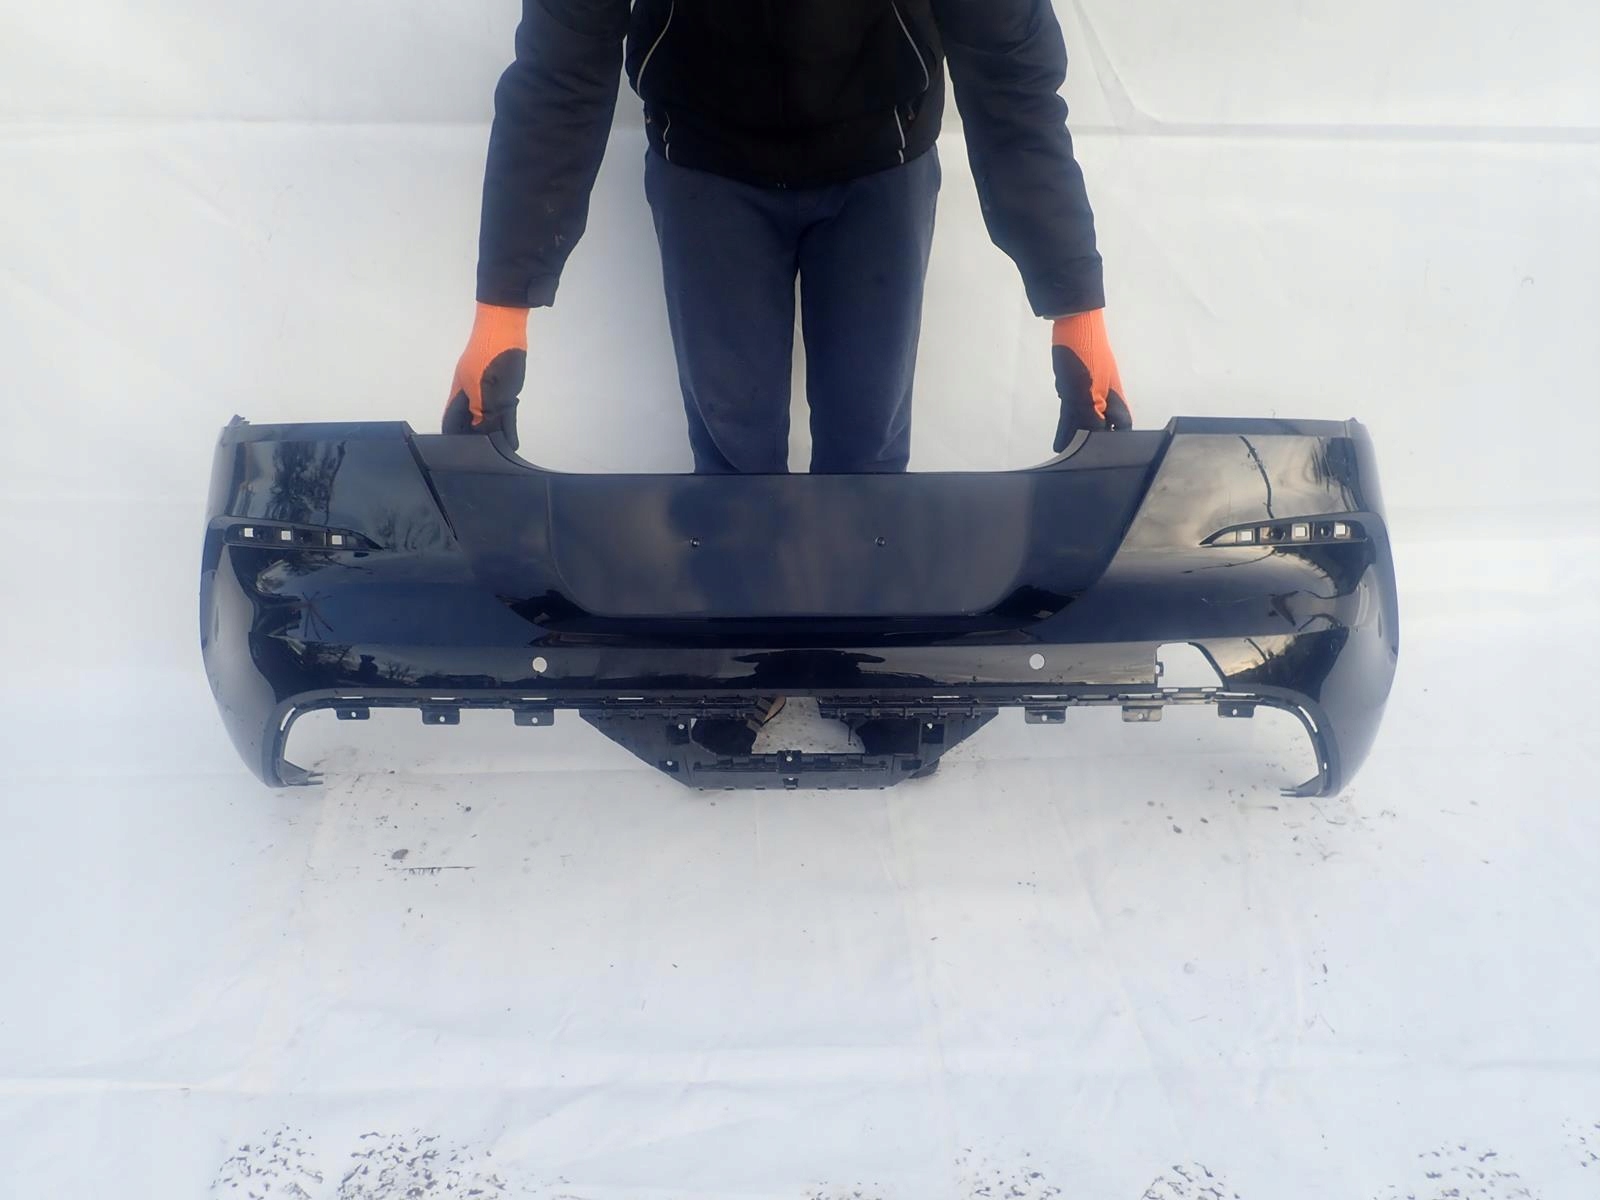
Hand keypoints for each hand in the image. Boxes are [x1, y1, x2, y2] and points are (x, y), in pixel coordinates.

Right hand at [442, 303, 529, 449]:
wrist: (505, 323)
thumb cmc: (490, 355)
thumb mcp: (486, 390)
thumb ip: (484, 415)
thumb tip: (482, 435)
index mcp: (460, 394)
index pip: (451, 422)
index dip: (454, 439)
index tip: (463, 457)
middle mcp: (471, 393)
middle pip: (469, 421)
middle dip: (474, 438)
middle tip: (486, 458)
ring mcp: (486, 387)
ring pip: (487, 415)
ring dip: (492, 430)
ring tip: (499, 451)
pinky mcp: (501, 383)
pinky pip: (502, 407)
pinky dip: (505, 420)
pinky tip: (510, 433)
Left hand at [1052, 309, 1131, 452]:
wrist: (1073, 324)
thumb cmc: (1086, 356)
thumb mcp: (1087, 390)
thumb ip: (1090, 416)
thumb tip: (1094, 438)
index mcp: (1115, 399)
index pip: (1121, 428)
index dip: (1116, 443)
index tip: (1105, 459)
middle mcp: (1104, 398)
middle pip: (1101, 426)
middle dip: (1092, 443)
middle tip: (1080, 462)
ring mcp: (1089, 392)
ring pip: (1083, 419)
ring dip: (1075, 435)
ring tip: (1065, 454)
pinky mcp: (1074, 386)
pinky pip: (1071, 410)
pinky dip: (1067, 423)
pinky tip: (1061, 437)